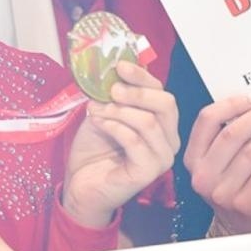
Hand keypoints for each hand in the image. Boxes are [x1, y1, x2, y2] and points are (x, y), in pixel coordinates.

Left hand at [63, 61, 179, 229]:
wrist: (81, 185)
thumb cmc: (95, 150)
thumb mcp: (105, 112)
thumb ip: (115, 95)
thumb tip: (114, 68)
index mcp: (163, 122)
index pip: (162, 92)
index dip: (143, 76)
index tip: (120, 65)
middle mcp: (169, 139)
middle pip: (166, 104)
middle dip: (136, 92)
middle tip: (111, 90)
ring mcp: (162, 157)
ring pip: (149, 121)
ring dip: (119, 111)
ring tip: (96, 110)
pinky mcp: (148, 171)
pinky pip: (135, 141)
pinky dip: (115, 127)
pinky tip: (99, 124)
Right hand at [185, 96, 250, 235]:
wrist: (238, 225)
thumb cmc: (231, 184)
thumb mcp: (218, 162)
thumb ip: (226, 136)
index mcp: (193, 158)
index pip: (207, 120)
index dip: (233, 103)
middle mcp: (203, 175)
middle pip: (232, 134)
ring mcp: (222, 192)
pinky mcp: (244, 203)